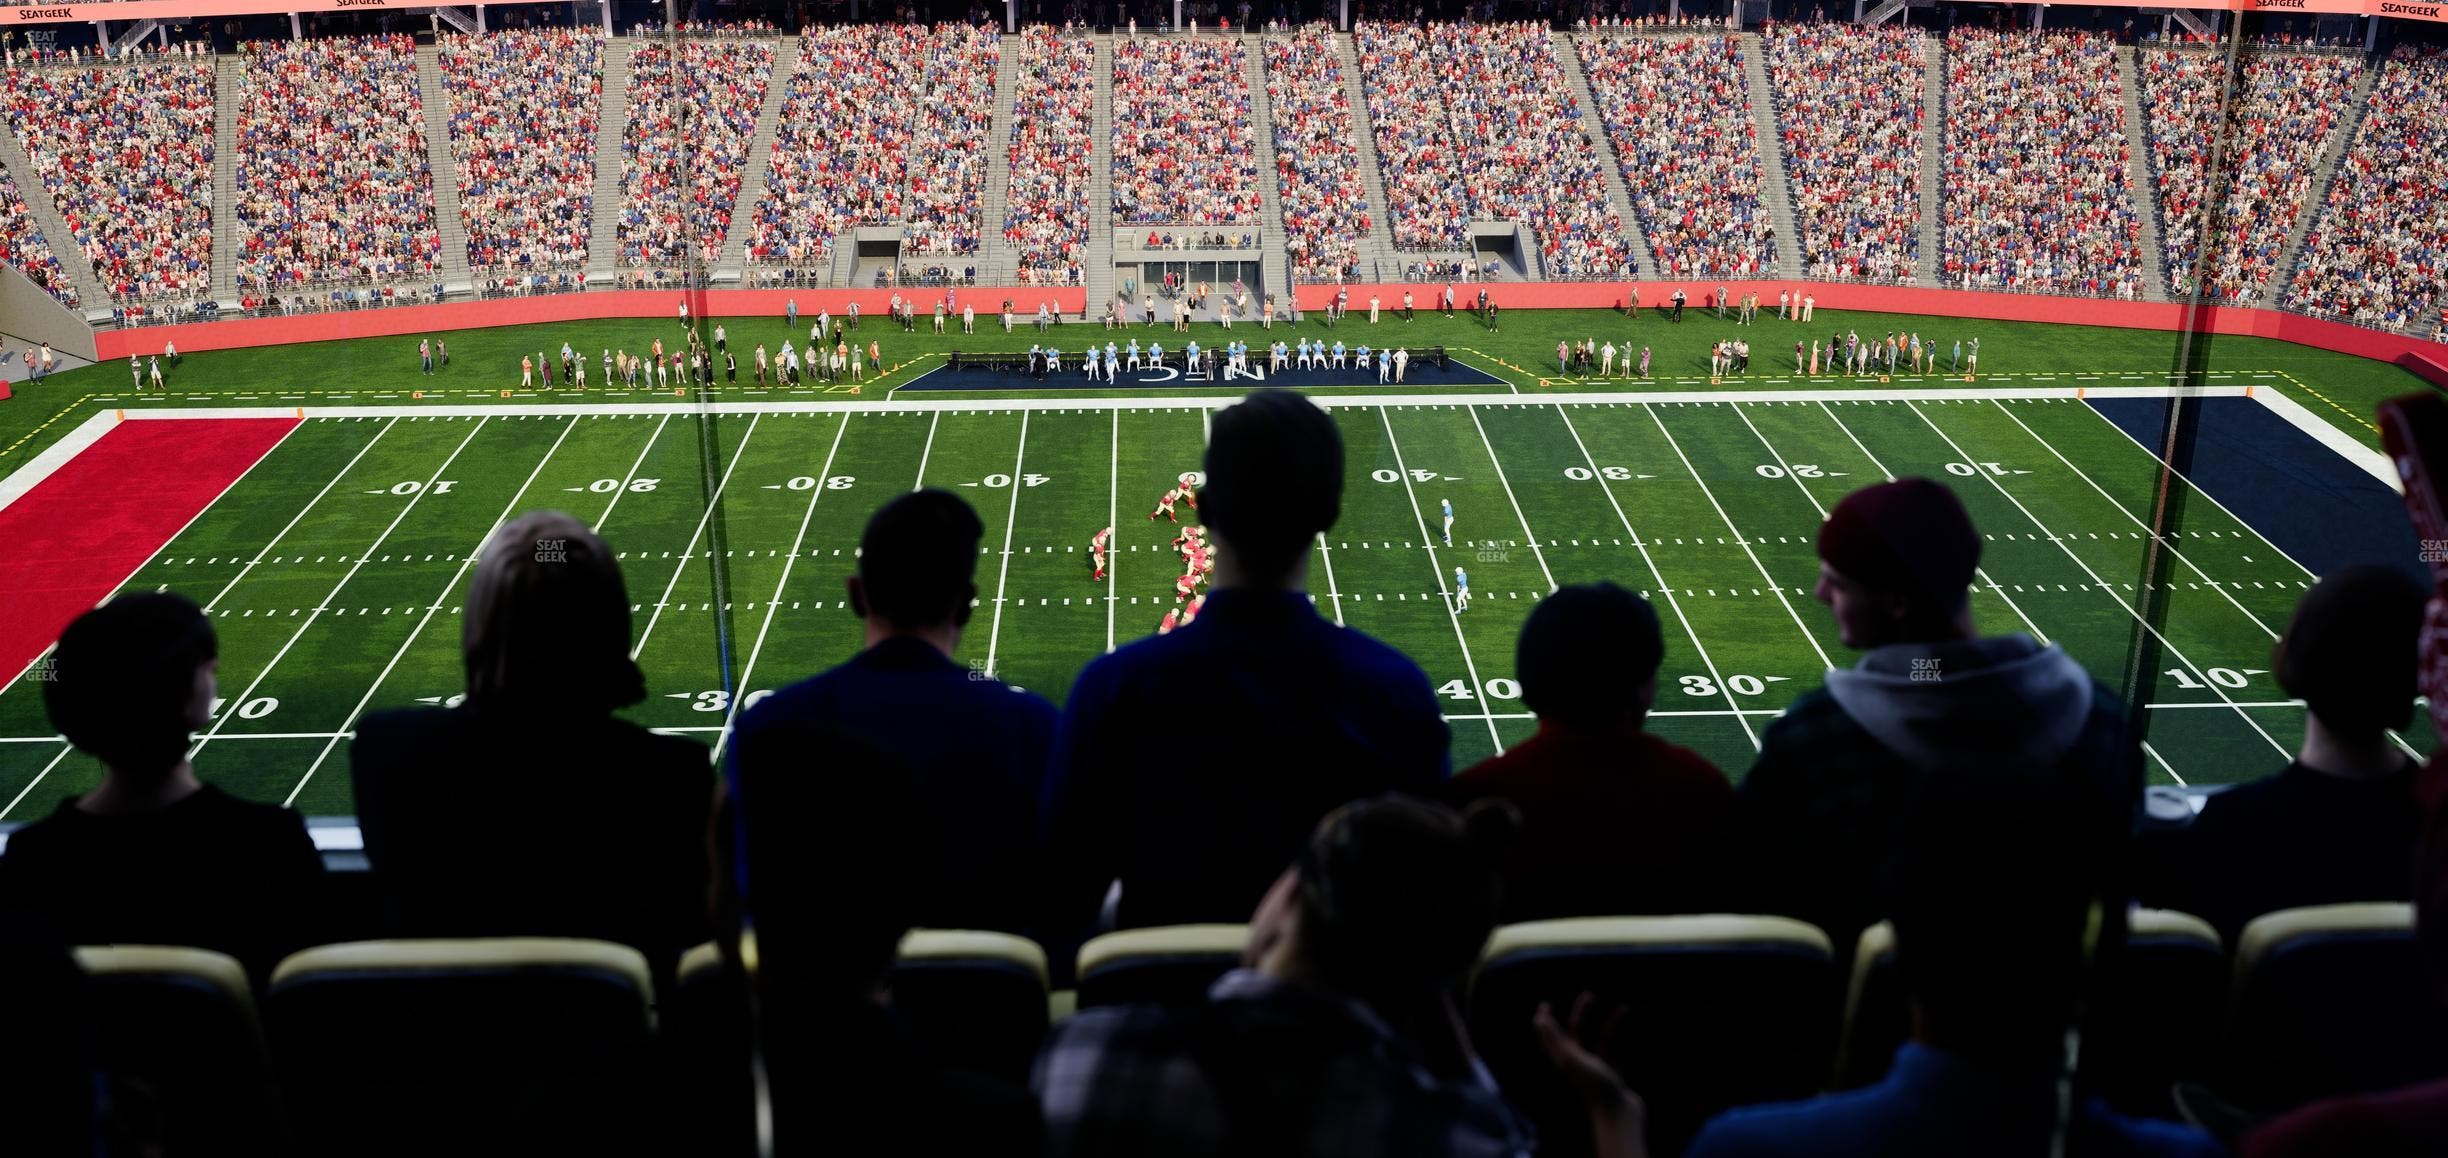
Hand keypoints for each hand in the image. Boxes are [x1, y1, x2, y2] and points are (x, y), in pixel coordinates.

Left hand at [1535, 994, 1641, 1128]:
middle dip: (1578, 1014)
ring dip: (1597, 1018)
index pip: (1549, 1038)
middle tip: (1588, 995)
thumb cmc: (1596, 1088)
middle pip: (1571, 1033)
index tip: (1545, 1005)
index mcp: (1563, 1060)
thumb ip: (1556, 1040)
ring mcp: (1593, 1066)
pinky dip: (1616, 1027)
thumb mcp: (1572, 1061)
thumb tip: (1539, 1020)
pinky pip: (1610, 1043)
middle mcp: (1575, 1062)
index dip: (1544, 1022)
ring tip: (1604, 1002)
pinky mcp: (1610, 1069)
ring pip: (1592, 1036)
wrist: (1619, 1113)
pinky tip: (1624, 1013)